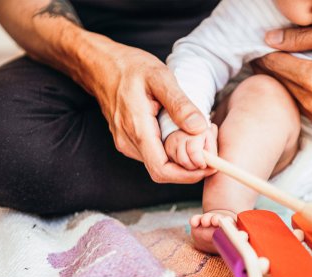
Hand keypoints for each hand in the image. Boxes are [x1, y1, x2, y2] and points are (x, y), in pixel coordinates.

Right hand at [85, 38, 215, 182]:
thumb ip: (180, 104)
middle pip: (163, 170)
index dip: (187, 175)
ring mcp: (126, 143)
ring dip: (181, 157)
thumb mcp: (160, 77)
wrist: (101, 66)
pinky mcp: (127, 140)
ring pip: (159, 163)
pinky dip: (170, 149)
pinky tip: (180, 132)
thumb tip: (199, 128)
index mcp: (137, 129)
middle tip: (209, 145)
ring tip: (198, 134)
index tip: (209, 165)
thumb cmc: (129, 67)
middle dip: (189, 165)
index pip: (162, 170)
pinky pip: (152, 154)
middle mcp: (128, 142)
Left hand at [253, 23, 311, 127]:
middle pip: (278, 82)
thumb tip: (270, 39)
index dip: (263, 54)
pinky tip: (303, 81)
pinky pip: (301, 106)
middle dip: (270, 68)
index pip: (275, 65)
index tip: (259, 48)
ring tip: (284, 67)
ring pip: (288, 95)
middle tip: (266, 56)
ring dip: (284, 82)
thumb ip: (302, 37)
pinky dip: (298, 93)